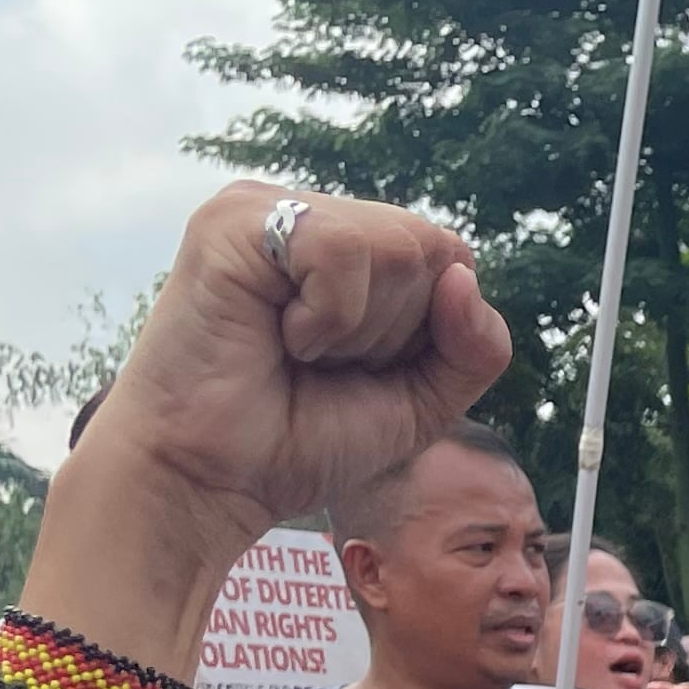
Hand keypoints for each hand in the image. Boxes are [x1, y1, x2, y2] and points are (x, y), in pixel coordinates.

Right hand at [71, 185, 512, 589]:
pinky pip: (342, 249)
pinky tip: (278, 335)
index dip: (429, 333)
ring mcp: (268, 209)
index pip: (452, 260)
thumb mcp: (421, 402)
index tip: (358, 370)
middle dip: (396, 333)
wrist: (214, 479)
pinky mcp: (233, 220)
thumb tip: (464, 276)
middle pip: (432, 249)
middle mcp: (310, 217)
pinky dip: (330, 316)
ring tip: (295, 350)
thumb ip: (473, 348)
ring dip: (360, 328)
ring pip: (398, 247)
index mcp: (349, 245)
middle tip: (319, 363)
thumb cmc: (300, 440)